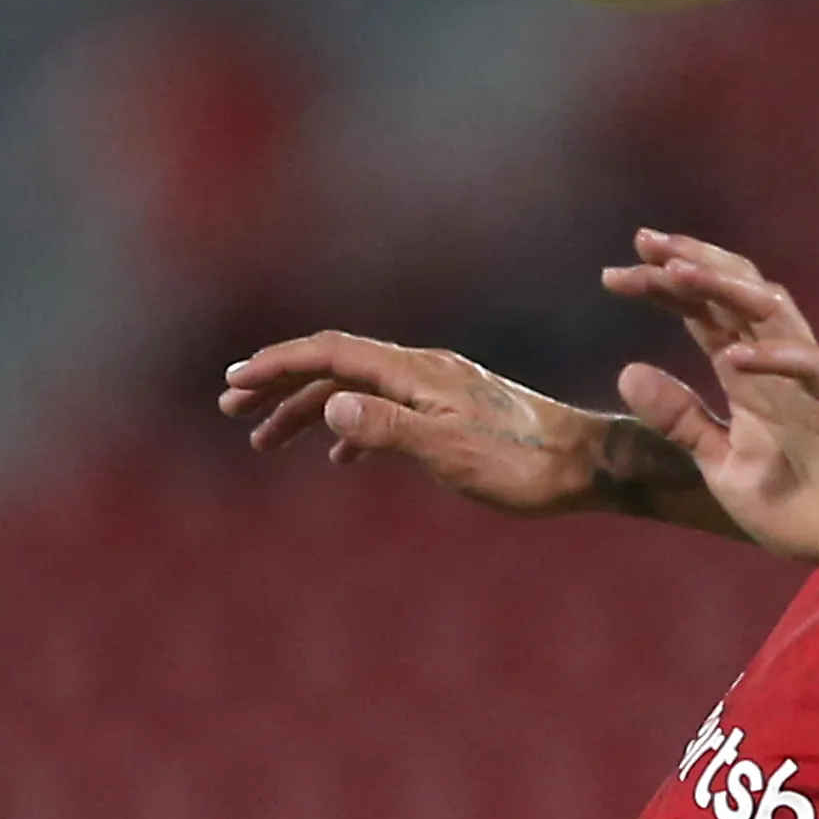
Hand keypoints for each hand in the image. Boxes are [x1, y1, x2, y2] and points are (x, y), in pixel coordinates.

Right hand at [219, 331, 623, 515]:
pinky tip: (340, 459)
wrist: (588, 465)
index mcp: (417, 372)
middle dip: (280, 384)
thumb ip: (389, 429)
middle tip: (231, 409)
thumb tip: (330, 408)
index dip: (278, 364)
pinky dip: (351, 428)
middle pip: (337, 366)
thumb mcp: (450, 451)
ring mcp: (440, 391)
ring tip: (265, 442)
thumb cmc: (524, 464)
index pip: (332, 354)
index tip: (233, 382)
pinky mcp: (455, 414)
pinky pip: (387, 411)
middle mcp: (425, 371)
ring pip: (359, 391)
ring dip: (309, 410)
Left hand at [601, 231, 818, 588]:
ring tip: (678, 273)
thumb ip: (682, 421)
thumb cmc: (797, 508)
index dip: (663, 289)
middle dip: (691, 262)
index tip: (614, 275)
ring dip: (726, 287)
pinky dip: (772, 357)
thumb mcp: (722, 465)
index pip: (703, 315)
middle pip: (735, 293)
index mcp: (748, 376)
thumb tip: (626, 372)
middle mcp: (778, 364)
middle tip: (644, 242)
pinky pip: (809, 366)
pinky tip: (733, 356)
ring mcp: (812, 379)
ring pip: (772, 310)